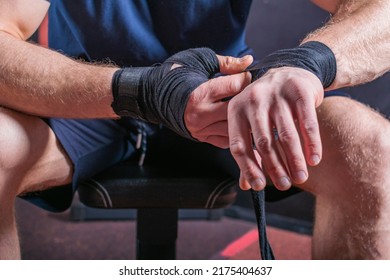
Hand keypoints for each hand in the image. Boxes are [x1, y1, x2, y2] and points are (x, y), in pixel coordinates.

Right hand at [184, 54, 252, 147]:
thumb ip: (227, 63)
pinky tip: (240, 122)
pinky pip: (225, 140)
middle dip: (248, 99)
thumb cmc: (175, 75)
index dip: (246, 78)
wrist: (154, 95)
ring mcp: (201, 128)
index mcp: (200, 93)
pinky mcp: (201, 137)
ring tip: (251, 108)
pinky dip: (235, 131)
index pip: (234, 86)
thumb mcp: (200, 61)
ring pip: (233, 127)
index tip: (248, 75)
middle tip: (254, 92)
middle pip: (236, 109)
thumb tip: (248, 61)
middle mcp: (200, 114)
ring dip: (244, 118)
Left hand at [227, 67, 323, 190]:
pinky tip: (314, 159)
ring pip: (286, 135)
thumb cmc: (268, 105)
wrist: (290, 71)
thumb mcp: (251, 123)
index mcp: (236, 110)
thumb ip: (248, 152)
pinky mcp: (299, 91)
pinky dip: (312, 144)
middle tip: (284, 185)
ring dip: (294, 160)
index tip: (258, 186)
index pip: (239, 145)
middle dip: (274, 168)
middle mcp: (253, 101)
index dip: (248, 168)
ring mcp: (276, 94)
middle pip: (263, 142)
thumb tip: (246, 185)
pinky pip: (307, 123)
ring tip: (300, 177)